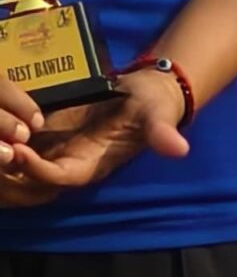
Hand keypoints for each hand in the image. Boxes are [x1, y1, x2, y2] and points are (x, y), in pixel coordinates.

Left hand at [0, 68, 187, 208]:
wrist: (144, 93)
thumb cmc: (152, 106)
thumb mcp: (157, 116)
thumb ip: (162, 133)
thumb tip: (179, 149)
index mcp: (91, 165)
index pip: (59, 178)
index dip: (38, 170)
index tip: (22, 150)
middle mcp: (67, 164)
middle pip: (28, 184)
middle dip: (9, 170)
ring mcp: (52, 152)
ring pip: (16, 171)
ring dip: (3, 160)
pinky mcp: (43, 137)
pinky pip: (14, 150)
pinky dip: (3, 144)